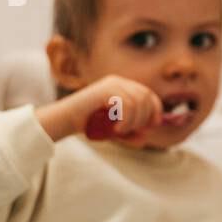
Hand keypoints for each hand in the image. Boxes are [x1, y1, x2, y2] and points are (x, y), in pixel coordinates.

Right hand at [37, 76, 165, 147]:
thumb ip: (129, 134)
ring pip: (138, 101)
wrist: (65, 120)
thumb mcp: (113, 131)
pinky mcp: (105, 90)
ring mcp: (111, 84)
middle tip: (131, 131)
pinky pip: (127, 104)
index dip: (156, 109)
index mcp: (123, 87)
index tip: (154, 124)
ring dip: (134, 121)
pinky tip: (117, 129)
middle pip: (146, 96)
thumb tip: (144, 139)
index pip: (148, 94)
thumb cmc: (88, 125)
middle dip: (144, 117)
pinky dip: (126, 120)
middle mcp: (118, 82)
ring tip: (121, 132)